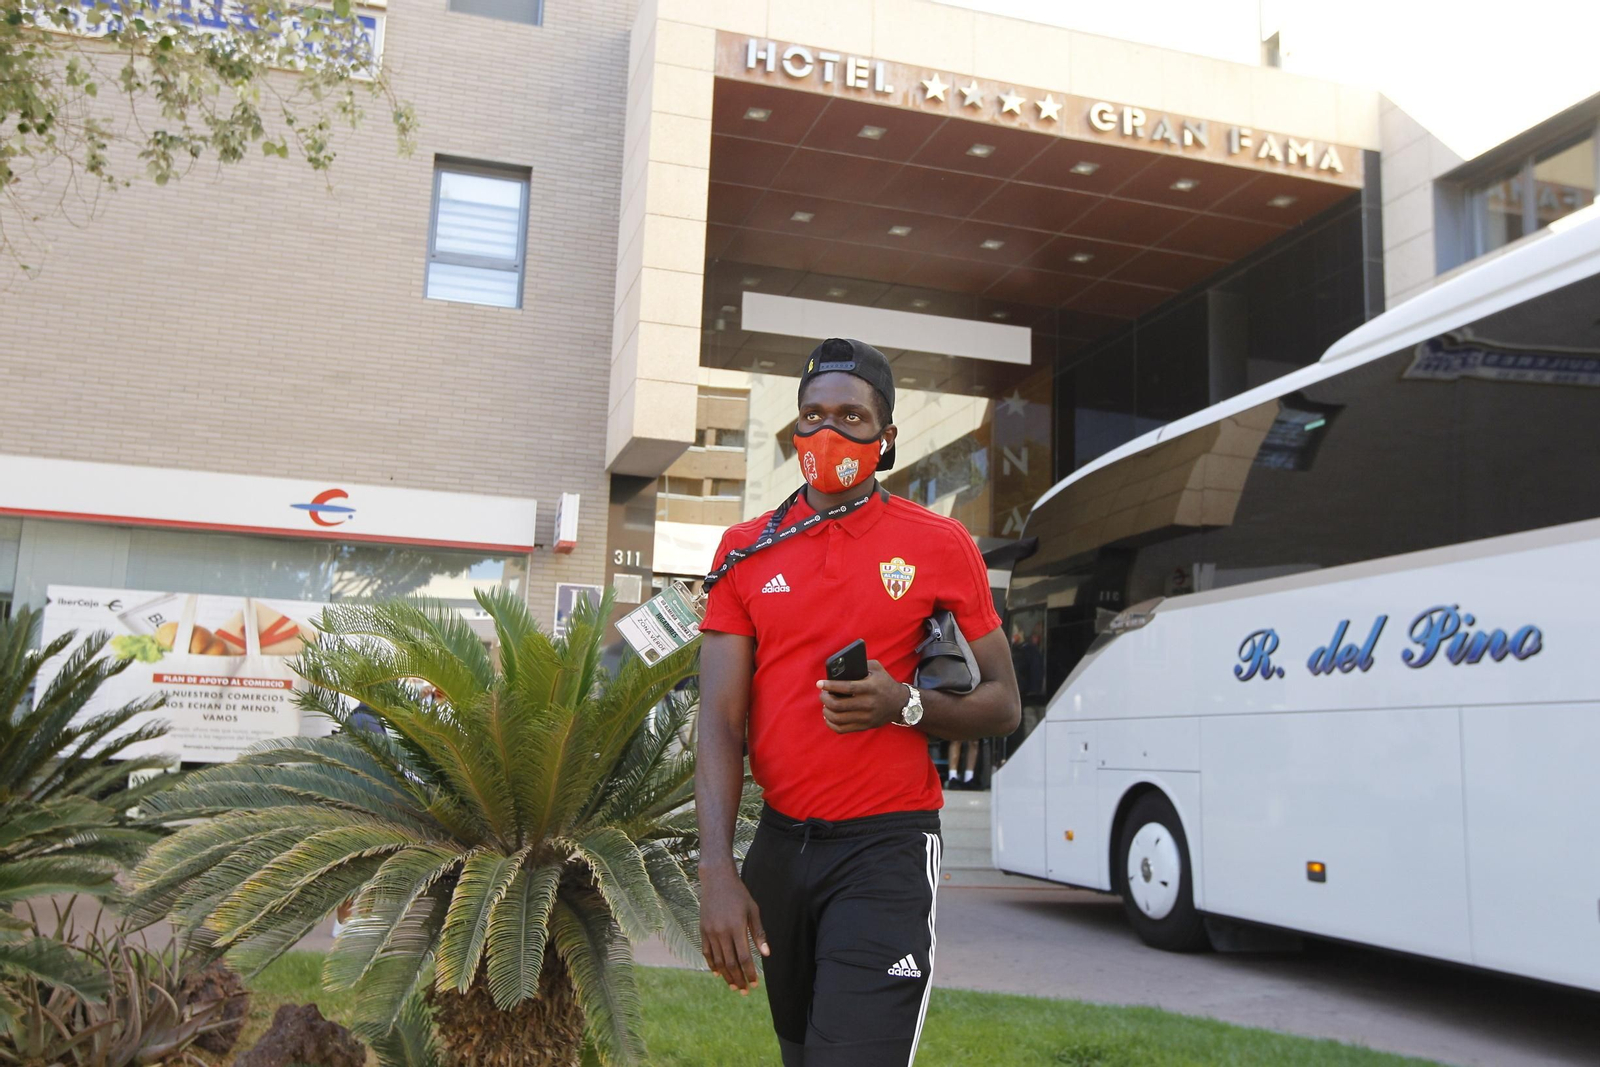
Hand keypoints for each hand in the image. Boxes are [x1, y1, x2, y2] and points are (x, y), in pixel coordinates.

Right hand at [698, 864, 768, 994]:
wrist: (716, 880)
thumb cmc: (739, 894)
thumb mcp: (753, 910)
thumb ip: (758, 933)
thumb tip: (766, 954)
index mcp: (736, 927)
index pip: (744, 957)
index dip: (750, 973)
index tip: (755, 984)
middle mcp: (722, 932)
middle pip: (730, 963)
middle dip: (738, 979)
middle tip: (744, 991)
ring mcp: (710, 932)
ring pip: (718, 960)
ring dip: (726, 976)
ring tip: (733, 986)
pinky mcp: (703, 930)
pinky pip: (707, 952)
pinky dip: (712, 964)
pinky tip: (718, 973)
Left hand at [816, 660, 908, 733]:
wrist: (900, 703)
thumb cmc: (884, 683)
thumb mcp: (876, 669)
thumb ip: (860, 664)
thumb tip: (839, 667)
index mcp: (870, 688)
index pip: (847, 687)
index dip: (830, 686)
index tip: (819, 684)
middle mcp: (868, 704)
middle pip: (839, 705)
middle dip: (825, 699)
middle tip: (823, 694)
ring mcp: (866, 717)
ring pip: (838, 718)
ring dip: (826, 711)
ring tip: (825, 705)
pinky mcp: (865, 726)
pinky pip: (842, 729)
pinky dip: (831, 724)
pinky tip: (829, 717)